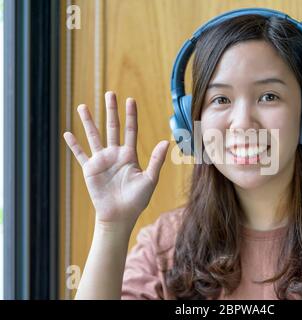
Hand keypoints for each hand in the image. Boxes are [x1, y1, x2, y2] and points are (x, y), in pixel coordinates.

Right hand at [63, 91, 168, 228]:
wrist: (120, 215)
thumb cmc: (137, 200)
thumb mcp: (149, 179)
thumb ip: (156, 161)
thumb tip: (165, 142)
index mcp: (129, 155)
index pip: (130, 130)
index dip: (130, 115)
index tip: (130, 100)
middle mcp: (115, 154)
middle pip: (112, 127)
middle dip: (111, 111)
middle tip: (110, 94)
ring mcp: (101, 161)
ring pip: (94, 136)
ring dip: (89, 122)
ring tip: (83, 106)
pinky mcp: (90, 170)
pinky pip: (80, 154)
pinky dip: (74, 145)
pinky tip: (68, 133)